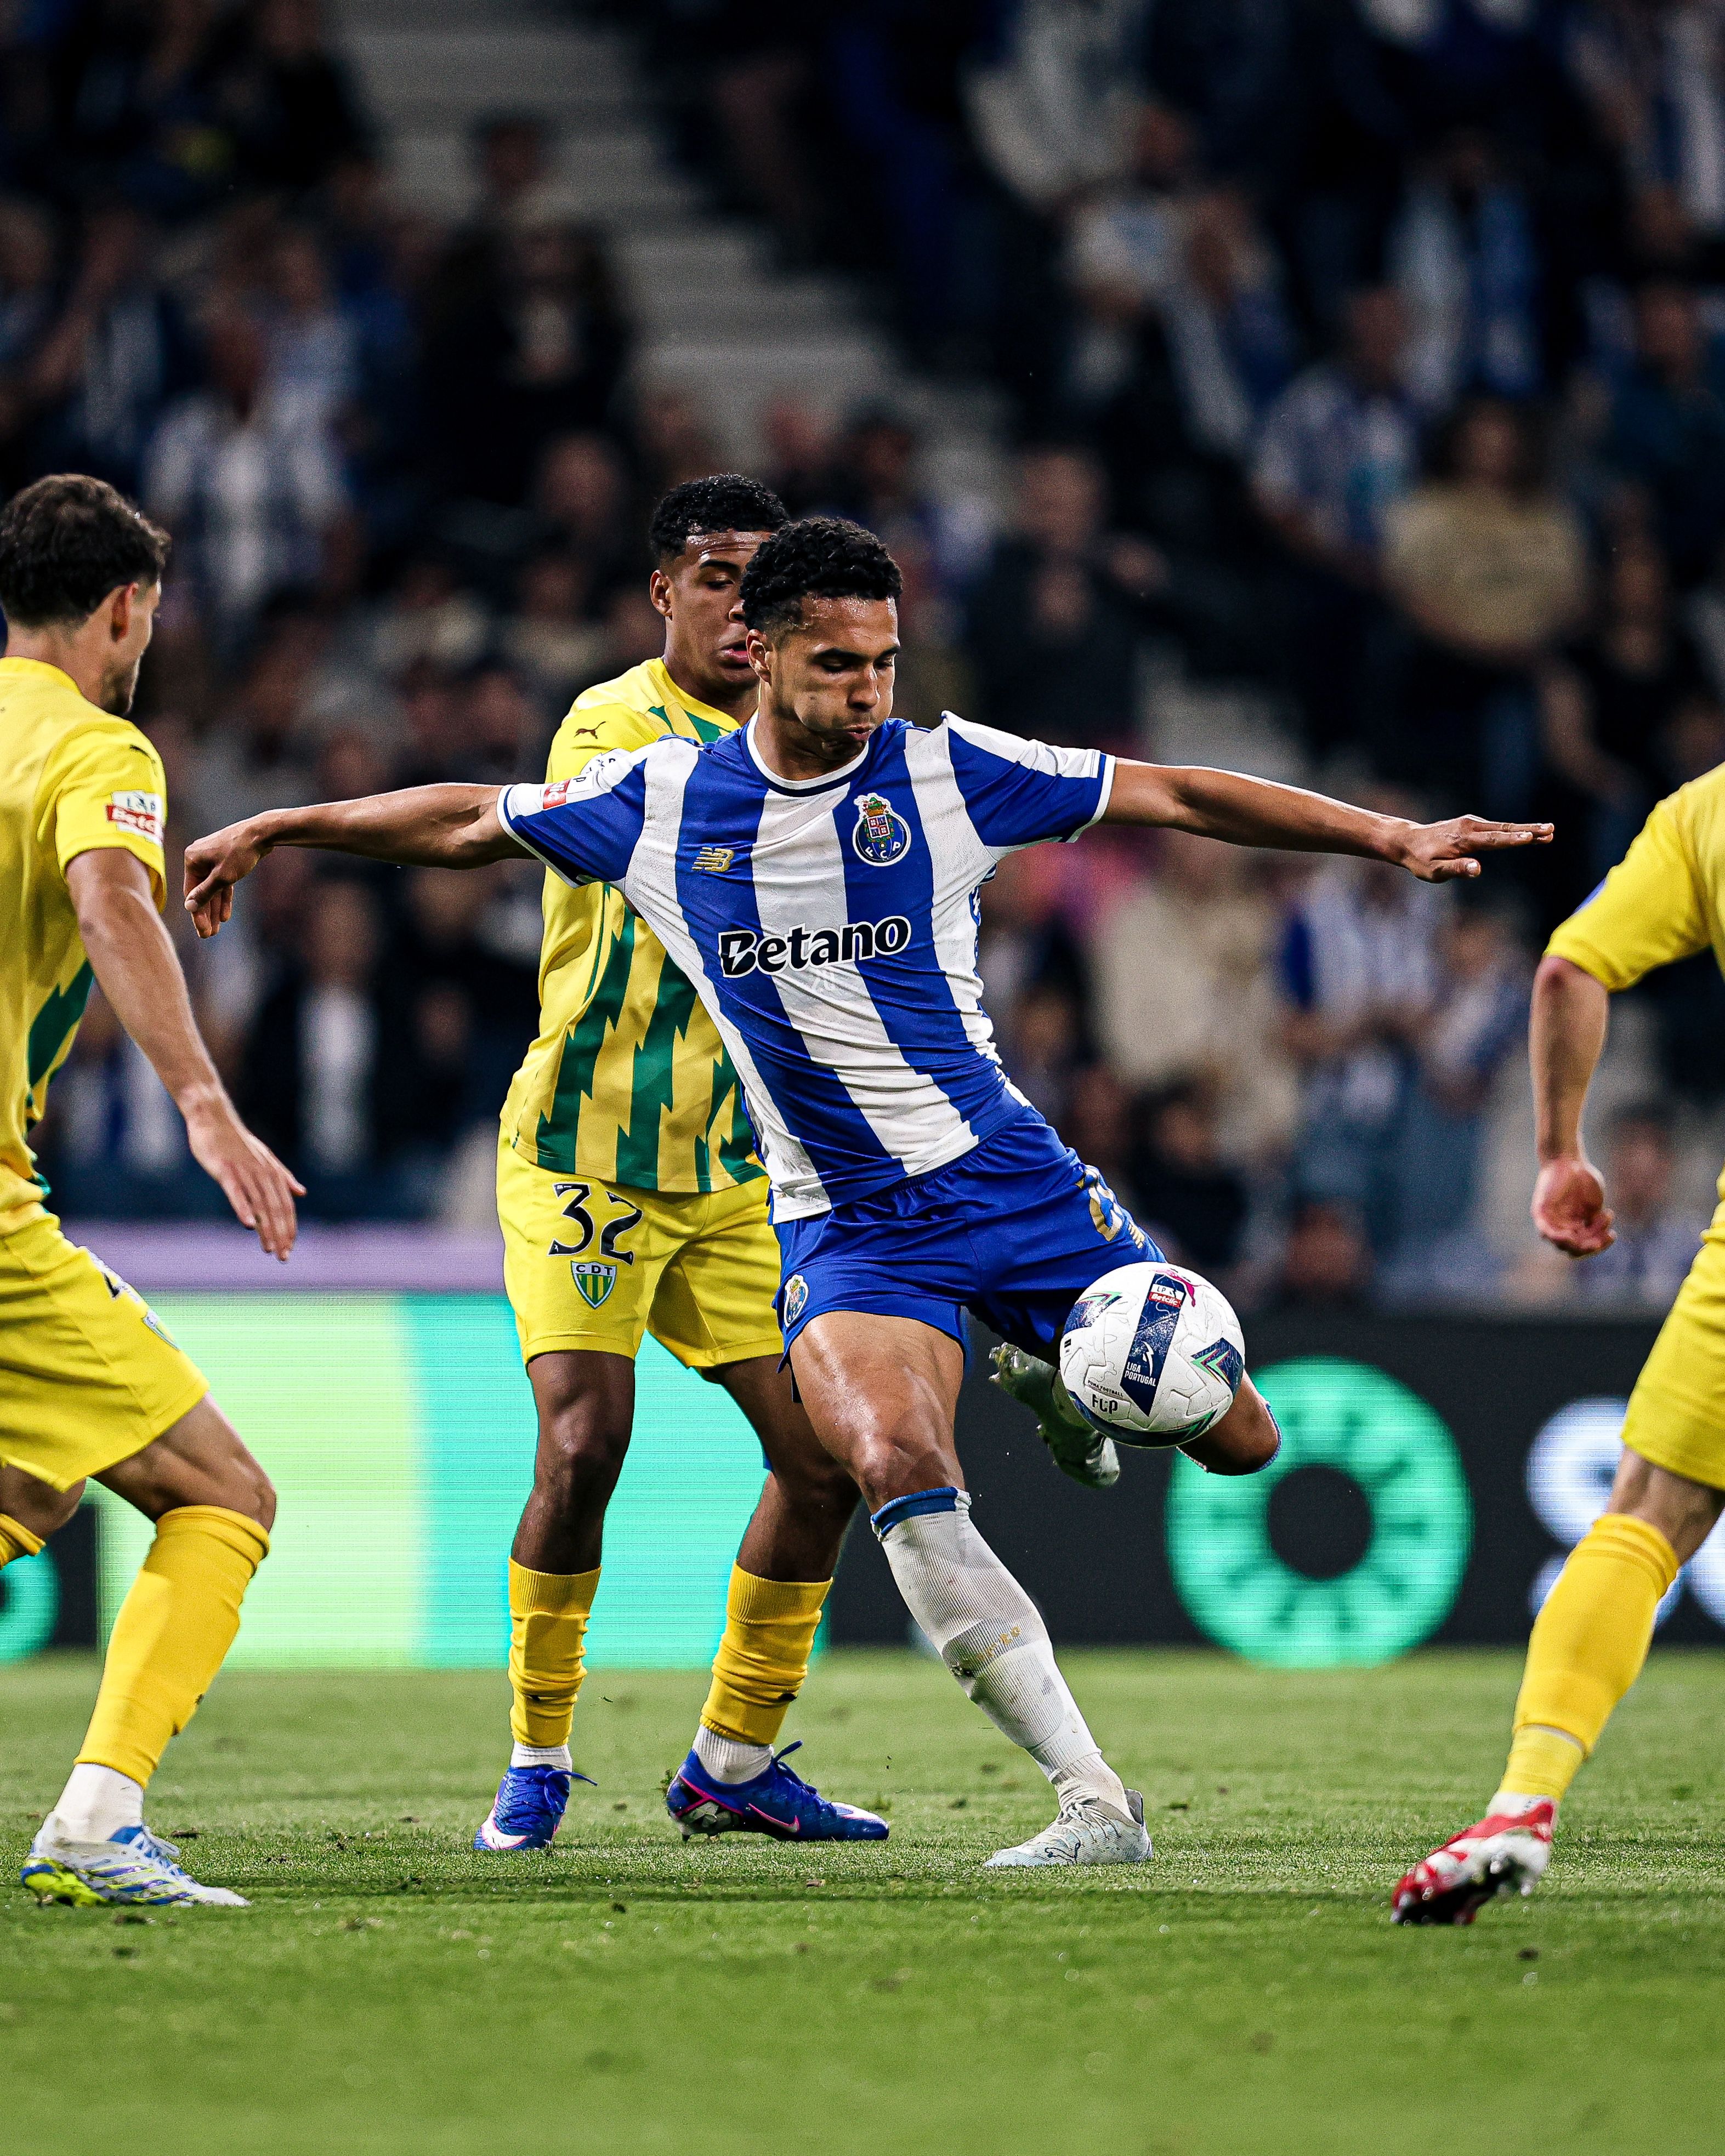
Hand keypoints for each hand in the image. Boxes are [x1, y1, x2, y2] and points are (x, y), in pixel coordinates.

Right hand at [182, 1094, 303, 1260]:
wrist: (213, 1119)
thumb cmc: (237, 1142)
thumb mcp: (266, 1158)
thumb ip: (284, 1177)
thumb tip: (301, 1193)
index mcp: (273, 1173)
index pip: (286, 1206)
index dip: (289, 1227)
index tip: (290, 1247)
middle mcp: (263, 1174)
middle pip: (277, 1209)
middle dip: (281, 1234)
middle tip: (283, 1257)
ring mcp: (245, 1172)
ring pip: (260, 1205)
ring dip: (266, 1229)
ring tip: (269, 1249)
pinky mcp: (226, 1171)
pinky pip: (237, 1193)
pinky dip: (244, 1209)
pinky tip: (249, 1225)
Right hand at [184, 821, 268, 937]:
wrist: (262, 833)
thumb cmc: (240, 852)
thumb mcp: (222, 877)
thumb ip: (205, 893)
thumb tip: (189, 907)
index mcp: (192, 859)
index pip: (191, 893)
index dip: (197, 914)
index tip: (203, 932)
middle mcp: (199, 858)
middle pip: (201, 891)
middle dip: (206, 914)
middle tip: (209, 935)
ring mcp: (212, 858)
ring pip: (212, 888)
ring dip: (215, 908)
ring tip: (218, 928)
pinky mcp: (226, 860)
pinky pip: (222, 882)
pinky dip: (224, 897)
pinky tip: (225, 915)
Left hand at [1394, 815, 1553, 882]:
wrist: (1408, 842)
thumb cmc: (1421, 861)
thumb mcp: (1434, 871)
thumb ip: (1456, 869)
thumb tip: (1477, 869)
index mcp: (1463, 840)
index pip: (1493, 841)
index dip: (1512, 840)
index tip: (1531, 838)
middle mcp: (1470, 827)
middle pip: (1504, 830)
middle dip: (1529, 831)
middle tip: (1551, 830)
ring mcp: (1472, 824)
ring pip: (1503, 827)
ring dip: (1527, 829)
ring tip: (1549, 831)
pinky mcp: (1473, 825)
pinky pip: (1498, 828)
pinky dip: (1515, 830)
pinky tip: (1529, 834)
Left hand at [1532, 1154, 1614, 1257]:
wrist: (1569, 1159)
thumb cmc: (1583, 1178)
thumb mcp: (1594, 1203)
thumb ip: (1594, 1222)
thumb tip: (1597, 1240)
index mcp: (1576, 1227)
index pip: (1585, 1247)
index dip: (1600, 1245)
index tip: (1613, 1234)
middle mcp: (1562, 1227)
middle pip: (1575, 1250)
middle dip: (1593, 1245)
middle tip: (1606, 1235)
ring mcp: (1550, 1221)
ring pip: (1562, 1244)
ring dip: (1578, 1243)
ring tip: (1592, 1229)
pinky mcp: (1539, 1212)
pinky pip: (1545, 1230)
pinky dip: (1557, 1237)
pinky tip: (1570, 1235)